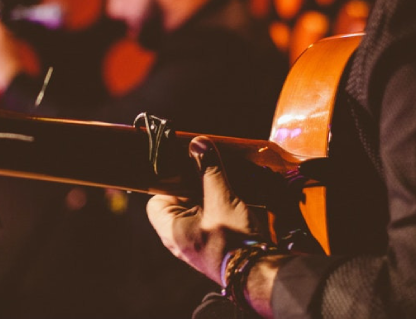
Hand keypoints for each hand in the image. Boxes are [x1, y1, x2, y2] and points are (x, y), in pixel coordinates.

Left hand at [145, 136, 264, 283]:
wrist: (260, 272)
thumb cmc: (234, 242)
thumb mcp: (221, 201)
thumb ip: (209, 171)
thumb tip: (198, 143)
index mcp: (171, 230)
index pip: (155, 200)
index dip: (167, 181)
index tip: (184, 168)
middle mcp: (180, 237)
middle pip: (177, 201)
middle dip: (192, 183)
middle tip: (206, 167)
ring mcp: (198, 241)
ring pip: (196, 207)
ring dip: (208, 192)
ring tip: (221, 177)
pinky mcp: (214, 241)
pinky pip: (209, 217)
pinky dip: (218, 204)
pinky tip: (232, 192)